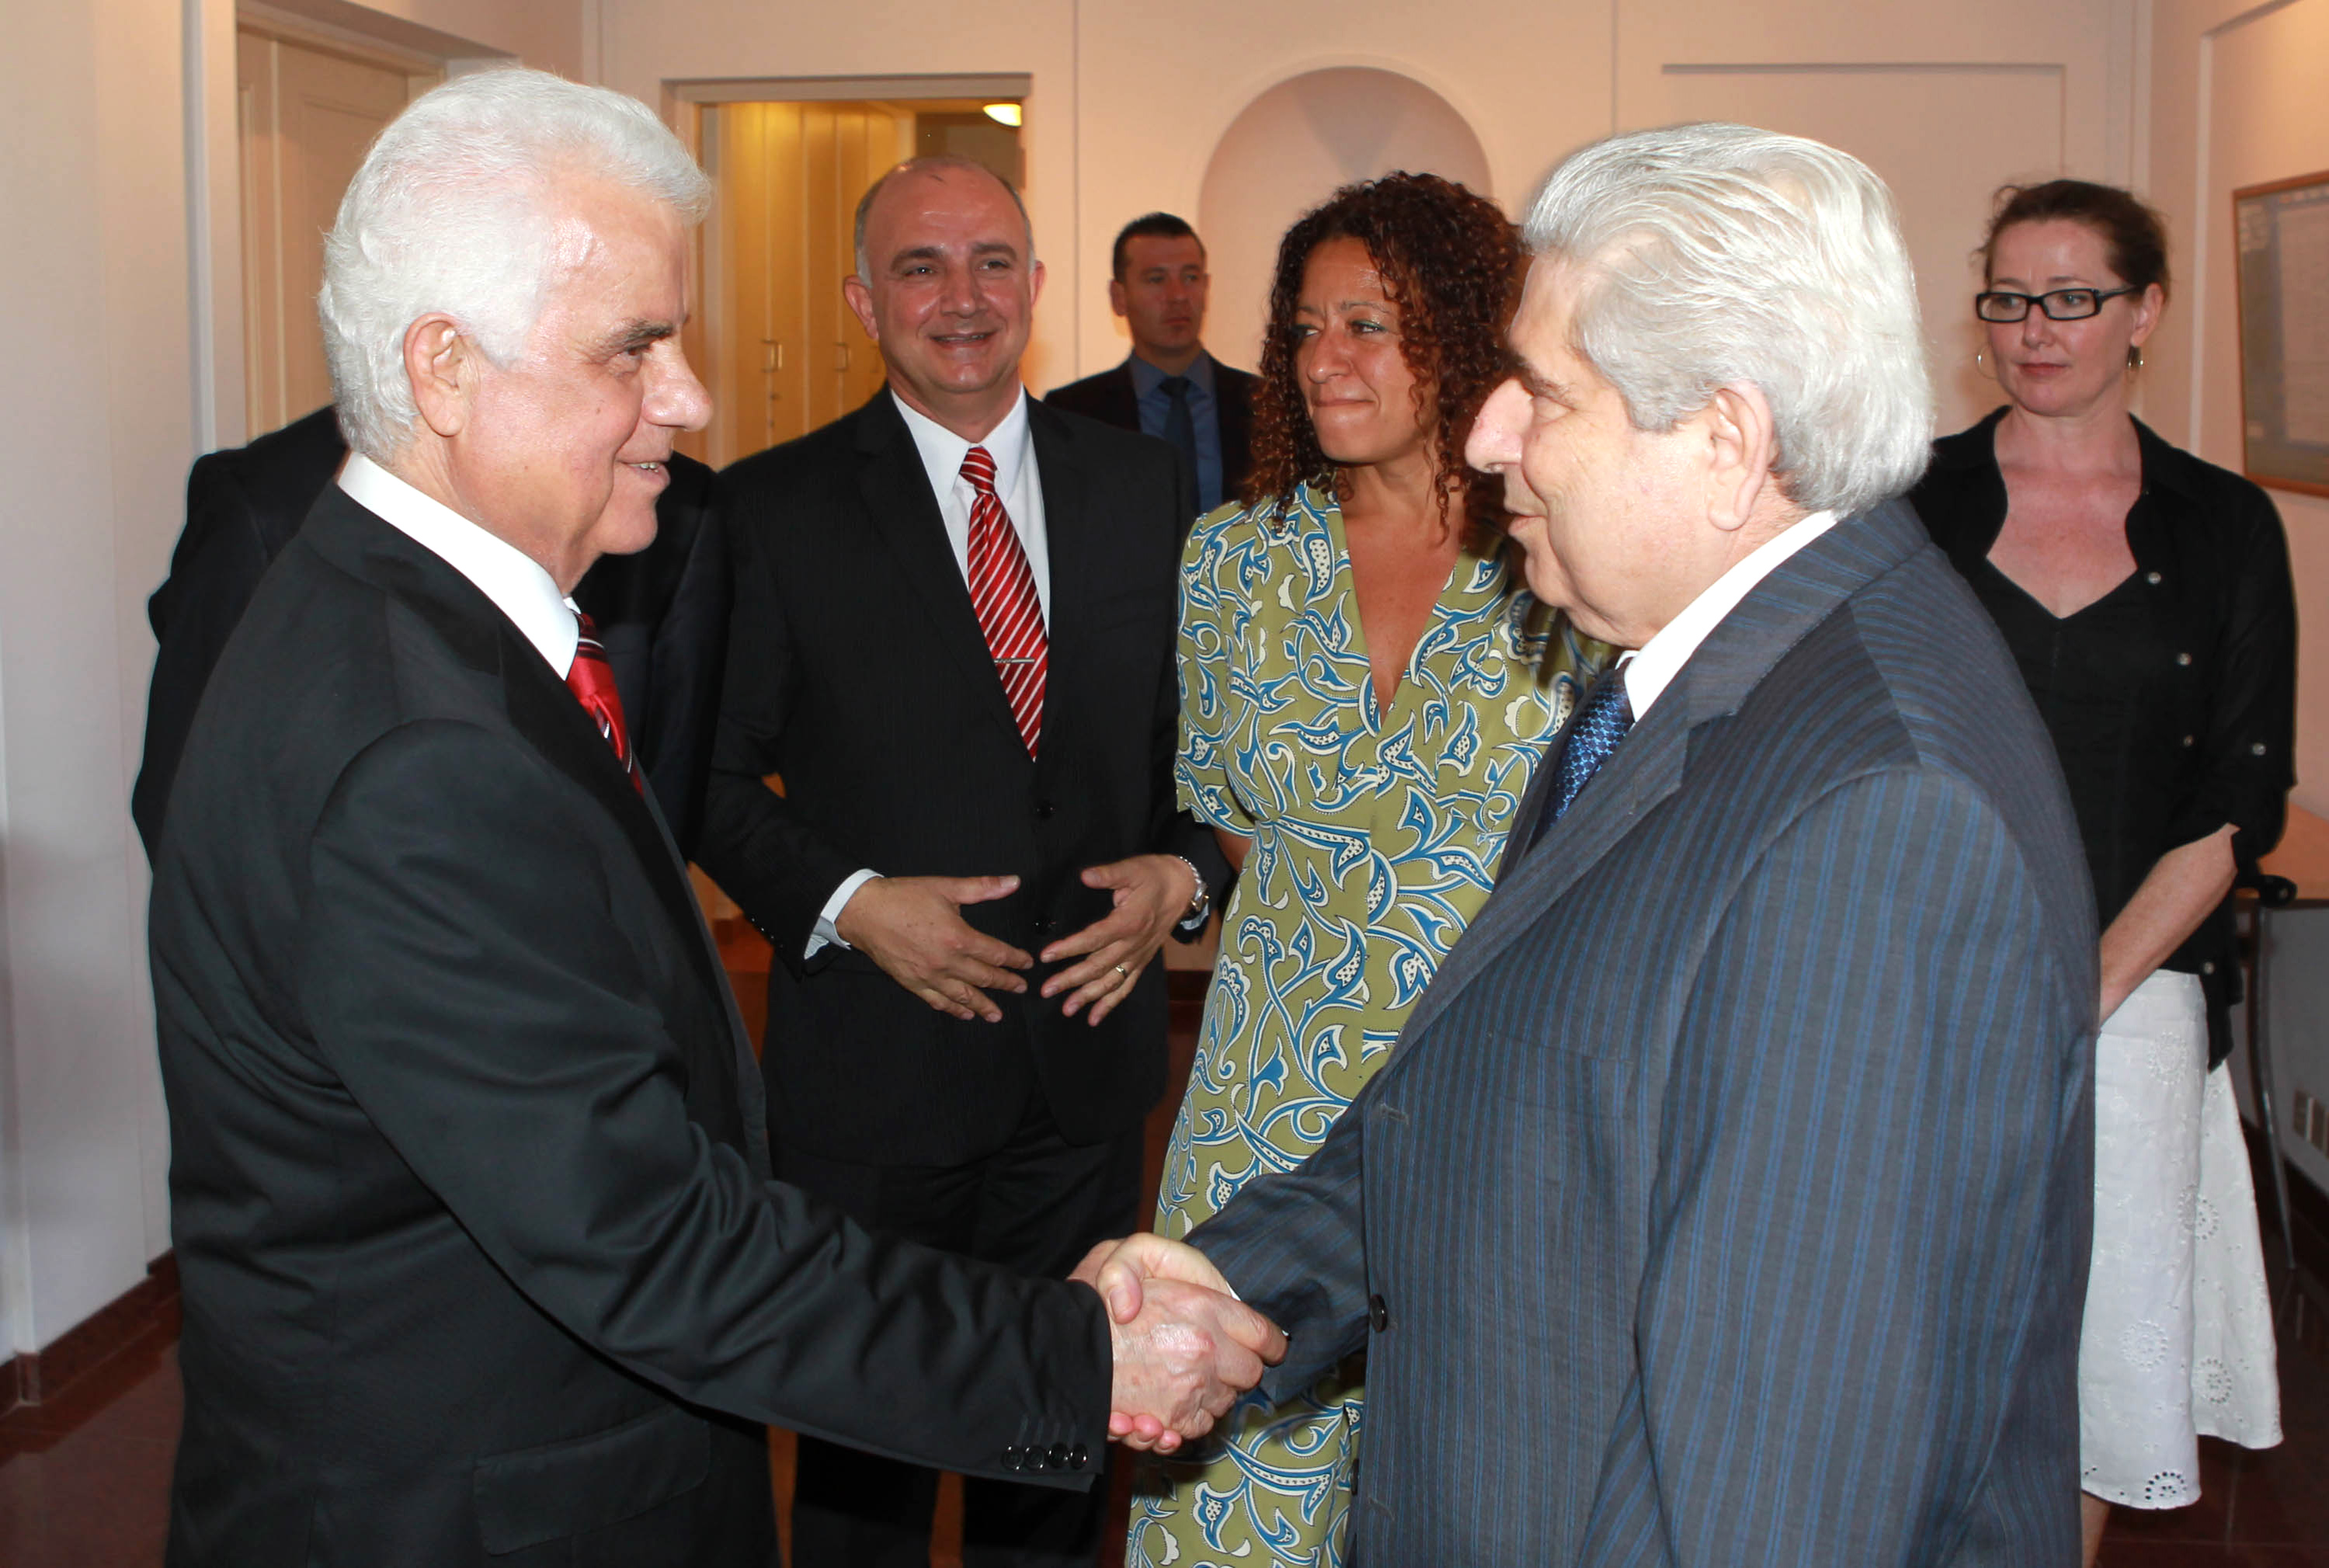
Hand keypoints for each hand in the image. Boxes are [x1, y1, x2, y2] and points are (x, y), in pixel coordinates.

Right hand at [833, 875, 1031, 1021]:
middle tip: (1020, 988)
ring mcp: (929, 976)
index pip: (995, 954)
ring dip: (983, 1005)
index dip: (1014, 959)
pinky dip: (953, 1009)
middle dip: (1005, 984)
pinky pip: (937, 1001)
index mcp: (958, 937)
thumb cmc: (904, 897)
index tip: (1026, 963)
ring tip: (997, 1015)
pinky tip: (964, 1013)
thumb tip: (1013, 882)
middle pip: (984, 977)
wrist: (863, 911)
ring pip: (963, 996)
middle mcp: (946, 962)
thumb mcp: (946, 887)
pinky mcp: (912, 983)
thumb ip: (983, 887)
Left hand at [1039, 855, 1196, 1023]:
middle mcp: (1133, 944)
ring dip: (1088, 997)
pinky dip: (1110, 1004)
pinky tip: (1094, 1018)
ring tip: (1067, 1009)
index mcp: (1129, 922)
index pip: (1094, 938)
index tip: (1047, 956)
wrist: (1182, 888)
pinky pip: (1126, 987)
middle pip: (1098, 966)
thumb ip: (1109, 874)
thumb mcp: (1133, 869)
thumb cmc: (1154, 876)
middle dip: (1071, 979)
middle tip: (1046, 990)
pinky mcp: (1142, 962)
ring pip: (1111, 982)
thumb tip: (1085, 876)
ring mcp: (1138, 956)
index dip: (1070, 948)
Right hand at [1072, 1234, 1283, 1450]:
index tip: (1267, 1344)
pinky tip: (1170, 1407)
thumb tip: (1201, 1292)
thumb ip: (1167, 1260)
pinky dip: (1189, 1420)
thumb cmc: (1087, 1302)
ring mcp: (1189, 1391)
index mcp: (1203, 1307)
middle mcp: (1204, 1352)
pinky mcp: (1169, 1421)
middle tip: (1216, 1358)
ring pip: (1225, 1402)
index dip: (1268, 1340)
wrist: (1055, 1353)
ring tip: (1185, 1379)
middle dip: (1238, 1367)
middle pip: (1250, 1372)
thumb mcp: (1126, 1253)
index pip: (1263, 1333)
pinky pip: (1198, 1427)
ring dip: (1212, 1394)